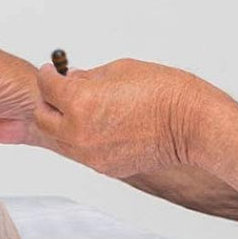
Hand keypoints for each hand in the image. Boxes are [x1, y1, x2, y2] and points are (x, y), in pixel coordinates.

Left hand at [33, 58, 209, 176]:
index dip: (48, 75)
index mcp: (80, 103)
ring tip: (80, 108)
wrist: (194, 124)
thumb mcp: (117, 70)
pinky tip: (98, 124)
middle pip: (43, 117)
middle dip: (48, 101)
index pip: (47, 86)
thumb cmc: (163, 92)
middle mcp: (79, 132)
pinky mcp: (105, 168)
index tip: (51, 72)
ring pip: (59, 138)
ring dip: (61, 122)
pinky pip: (81, 152)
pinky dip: (81, 138)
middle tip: (58, 91)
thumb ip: (87, 77)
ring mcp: (91, 154)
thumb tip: (71, 80)